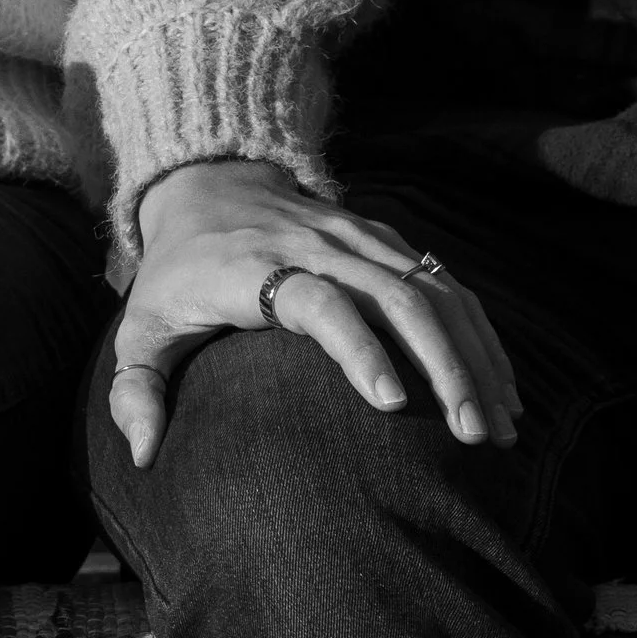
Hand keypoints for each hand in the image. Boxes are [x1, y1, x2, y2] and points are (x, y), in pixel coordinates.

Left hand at [109, 160, 518, 470]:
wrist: (211, 181)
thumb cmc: (176, 274)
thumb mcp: (140, 327)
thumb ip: (135, 391)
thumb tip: (142, 456)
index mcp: (257, 268)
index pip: (321, 302)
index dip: (359, 348)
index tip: (393, 404)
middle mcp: (319, 247)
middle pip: (399, 297)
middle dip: (445, 367)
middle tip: (471, 435)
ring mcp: (361, 240)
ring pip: (435, 292)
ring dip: (475, 357)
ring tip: (498, 426)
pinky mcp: (387, 243)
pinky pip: (446, 286)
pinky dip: (479, 336)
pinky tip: (502, 389)